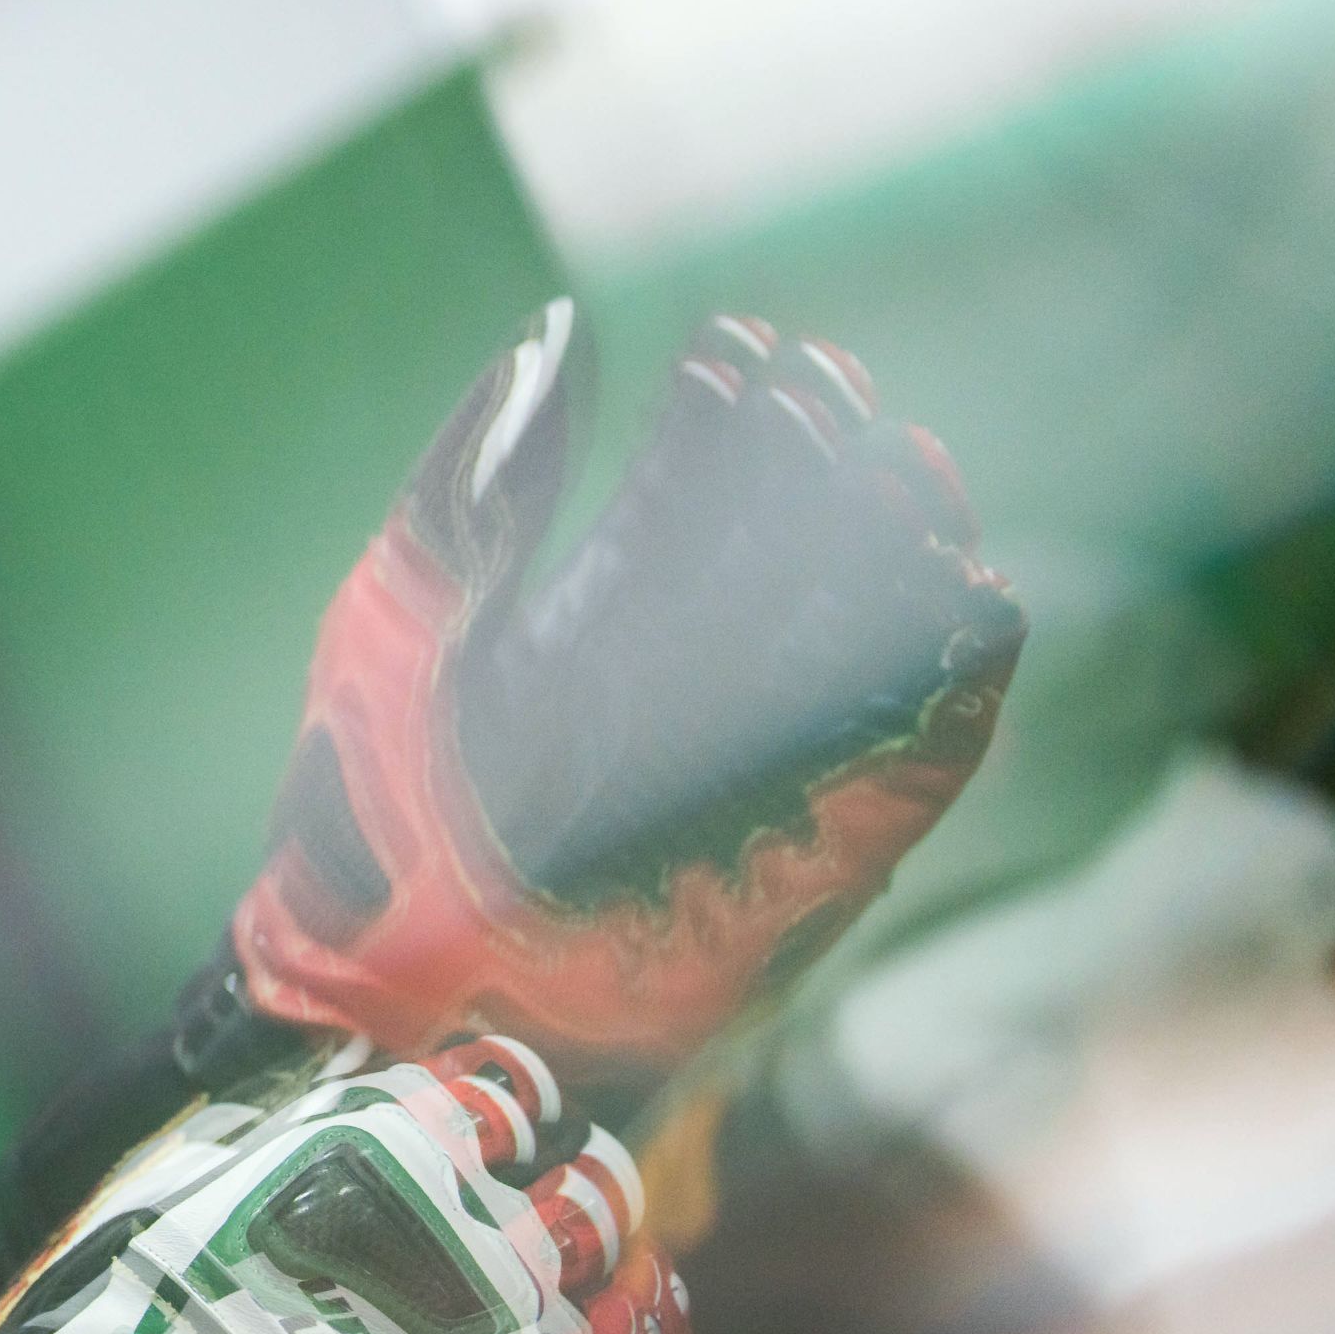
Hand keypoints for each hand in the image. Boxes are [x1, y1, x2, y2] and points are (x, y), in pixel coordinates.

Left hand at [233, 301, 1020, 1097]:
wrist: (379, 999)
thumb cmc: (361, 813)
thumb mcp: (399, 617)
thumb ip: (478, 486)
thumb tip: (561, 333)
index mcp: (595, 631)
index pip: (689, 499)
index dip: (726, 423)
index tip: (754, 345)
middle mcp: (689, 697)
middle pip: (790, 558)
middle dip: (821, 469)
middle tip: (840, 392)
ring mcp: (757, 778)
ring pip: (862, 647)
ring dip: (900, 558)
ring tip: (913, 470)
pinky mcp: (810, 867)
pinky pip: (908, 771)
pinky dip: (950, 695)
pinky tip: (973, 605)